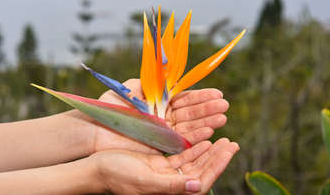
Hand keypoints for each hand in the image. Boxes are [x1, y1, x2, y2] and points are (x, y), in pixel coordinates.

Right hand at [91, 138, 238, 194]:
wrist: (97, 169)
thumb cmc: (117, 176)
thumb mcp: (145, 180)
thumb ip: (171, 185)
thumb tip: (198, 187)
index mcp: (171, 191)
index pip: (202, 180)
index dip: (217, 165)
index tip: (229, 148)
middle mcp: (171, 183)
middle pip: (201, 170)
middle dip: (218, 157)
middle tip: (232, 143)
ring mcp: (166, 173)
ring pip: (193, 162)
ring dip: (208, 151)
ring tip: (223, 139)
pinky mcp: (159, 164)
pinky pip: (181, 156)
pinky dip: (193, 147)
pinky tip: (202, 139)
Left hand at [94, 79, 228, 153]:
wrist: (94, 128)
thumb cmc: (109, 107)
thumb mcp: (130, 89)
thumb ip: (149, 83)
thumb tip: (167, 73)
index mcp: (158, 104)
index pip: (184, 100)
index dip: (200, 97)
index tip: (217, 94)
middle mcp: (163, 119)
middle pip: (190, 113)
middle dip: (208, 109)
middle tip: (225, 105)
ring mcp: (162, 134)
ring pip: (188, 127)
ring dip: (206, 122)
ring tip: (222, 116)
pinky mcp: (158, 147)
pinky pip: (180, 142)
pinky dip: (195, 137)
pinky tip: (210, 132)